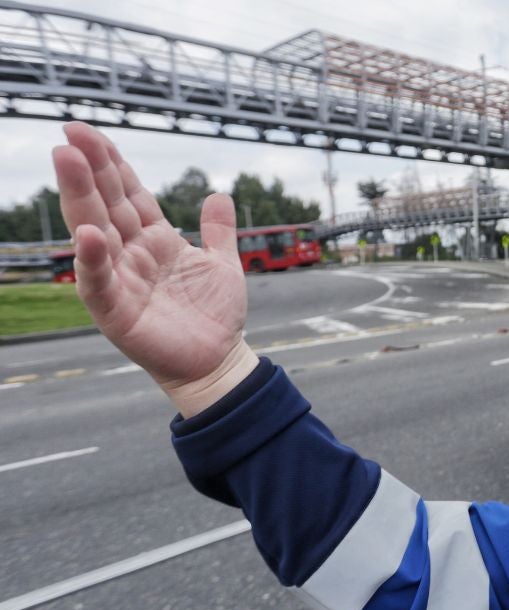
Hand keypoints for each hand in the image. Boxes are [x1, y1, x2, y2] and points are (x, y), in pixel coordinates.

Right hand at [52, 122, 256, 415]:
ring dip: (80, 197)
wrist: (219, 360)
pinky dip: (92, 260)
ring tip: (67, 161)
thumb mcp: (223, 264)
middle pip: (107, 204)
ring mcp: (122, 280)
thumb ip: (218, 231)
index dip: (111, 162)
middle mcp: (131, 254)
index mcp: (155, 239)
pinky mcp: (117, 312)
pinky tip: (87, 235)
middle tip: (71, 133)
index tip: (88, 131)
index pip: (128, 193)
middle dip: (89, 168)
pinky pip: (100, 282)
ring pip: (95, 231)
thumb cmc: (214, 315)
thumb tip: (220, 194)